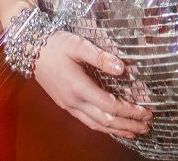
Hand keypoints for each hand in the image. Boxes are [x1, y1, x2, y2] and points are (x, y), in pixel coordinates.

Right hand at [34, 31, 151, 139]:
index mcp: (79, 87)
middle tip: (147, 126)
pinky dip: (104, 127)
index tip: (146, 111)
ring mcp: (68, 106)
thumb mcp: (79, 45)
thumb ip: (101, 57)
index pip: (109, 105)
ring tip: (135, 132)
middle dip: (128, 125)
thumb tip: (122, 68)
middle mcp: (73, 102)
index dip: (129, 111)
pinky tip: (112, 127)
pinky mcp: (66, 105)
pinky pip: (88, 122)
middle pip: (105, 121)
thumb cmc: (56, 45)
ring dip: (117, 130)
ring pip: (96, 125)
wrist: (31, 50)